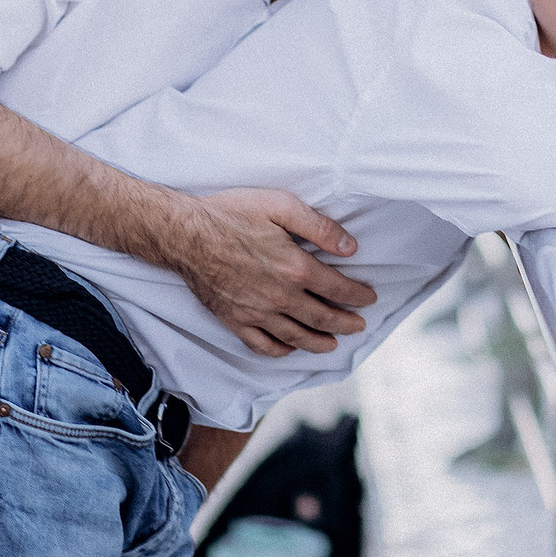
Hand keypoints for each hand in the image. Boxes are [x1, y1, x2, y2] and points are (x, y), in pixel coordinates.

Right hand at [176, 189, 376, 358]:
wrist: (185, 234)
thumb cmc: (233, 213)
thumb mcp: (281, 206)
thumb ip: (319, 227)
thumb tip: (351, 247)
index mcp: (295, 268)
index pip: (337, 289)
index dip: (358, 296)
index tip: (370, 298)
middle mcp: (279, 296)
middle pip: (322, 318)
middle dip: (346, 323)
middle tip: (360, 326)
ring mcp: (256, 313)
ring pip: (296, 337)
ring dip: (319, 342)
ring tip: (333, 344)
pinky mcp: (234, 320)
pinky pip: (262, 345)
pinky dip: (281, 350)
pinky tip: (290, 348)